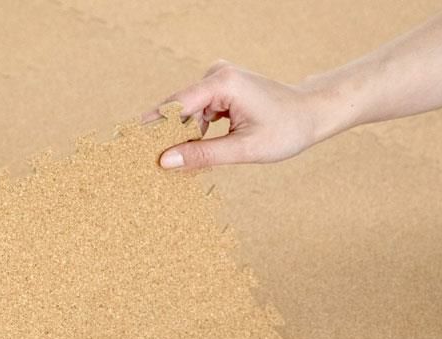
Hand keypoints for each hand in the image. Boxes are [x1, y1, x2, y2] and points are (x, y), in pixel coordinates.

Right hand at [146, 61, 324, 170]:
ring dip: (180, 136)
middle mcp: (217, 74)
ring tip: (172, 161)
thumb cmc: (285, 130)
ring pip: (185, 112)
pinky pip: (196, 111)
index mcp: (222, 83)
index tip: (131, 145)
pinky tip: (192, 150)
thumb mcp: (243, 149)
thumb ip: (203, 155)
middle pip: (177, 107)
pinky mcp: (220, 89)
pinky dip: (192, 131)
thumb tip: (166, 162)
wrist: (311, 114)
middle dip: (164, 134)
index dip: (152, 127)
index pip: (175, 105)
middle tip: (148, 162)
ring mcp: (218, 79)